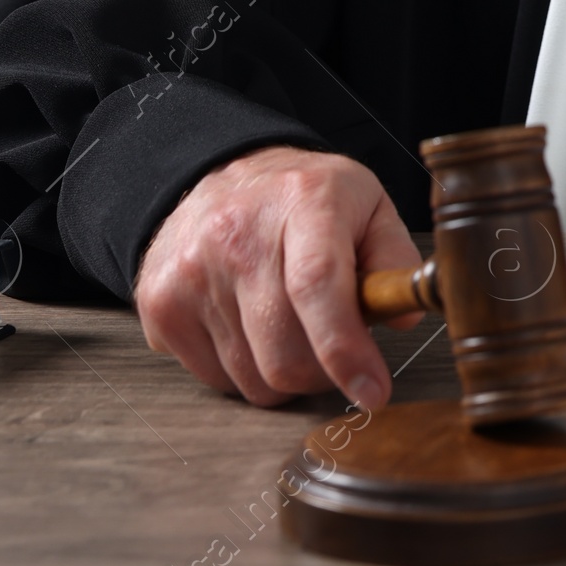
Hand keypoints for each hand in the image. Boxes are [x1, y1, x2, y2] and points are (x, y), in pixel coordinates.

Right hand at [134, 145, 422, 408]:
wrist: (217, 172)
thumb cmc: (302, 198)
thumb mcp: (365, 203)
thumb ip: (394, 257)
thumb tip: (405, 316)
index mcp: (302, 203)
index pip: (318, 285)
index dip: (346, 349)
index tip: (373, 392)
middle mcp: (238, 235)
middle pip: (284, 353)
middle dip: (321, 373)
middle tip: (332, 350)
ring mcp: (191, 272)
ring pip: (251, 380)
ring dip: (282, 374)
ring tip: (289, 326)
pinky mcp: (160, 305)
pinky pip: (214, 381)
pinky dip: (242, 371)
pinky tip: (249, 325)